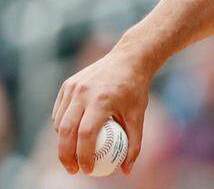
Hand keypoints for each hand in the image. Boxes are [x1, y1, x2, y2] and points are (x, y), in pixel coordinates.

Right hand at [52, 49, 152, 174]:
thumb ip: (134, 144)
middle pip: (66, 131)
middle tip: (73, 169)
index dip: (83, 155)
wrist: (129, 58)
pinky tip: (71, 136)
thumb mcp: (139, 116)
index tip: (88, 170)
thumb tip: (126, 171)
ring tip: (71, 156)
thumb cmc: (136, 89)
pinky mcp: (67, 84)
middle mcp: (83, 93)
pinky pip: (60, 111)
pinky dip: (62, 126)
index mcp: (102, 100)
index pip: (86, 134)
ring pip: (59, 122)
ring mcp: (73, 87)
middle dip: (65, 155)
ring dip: (62, 142)